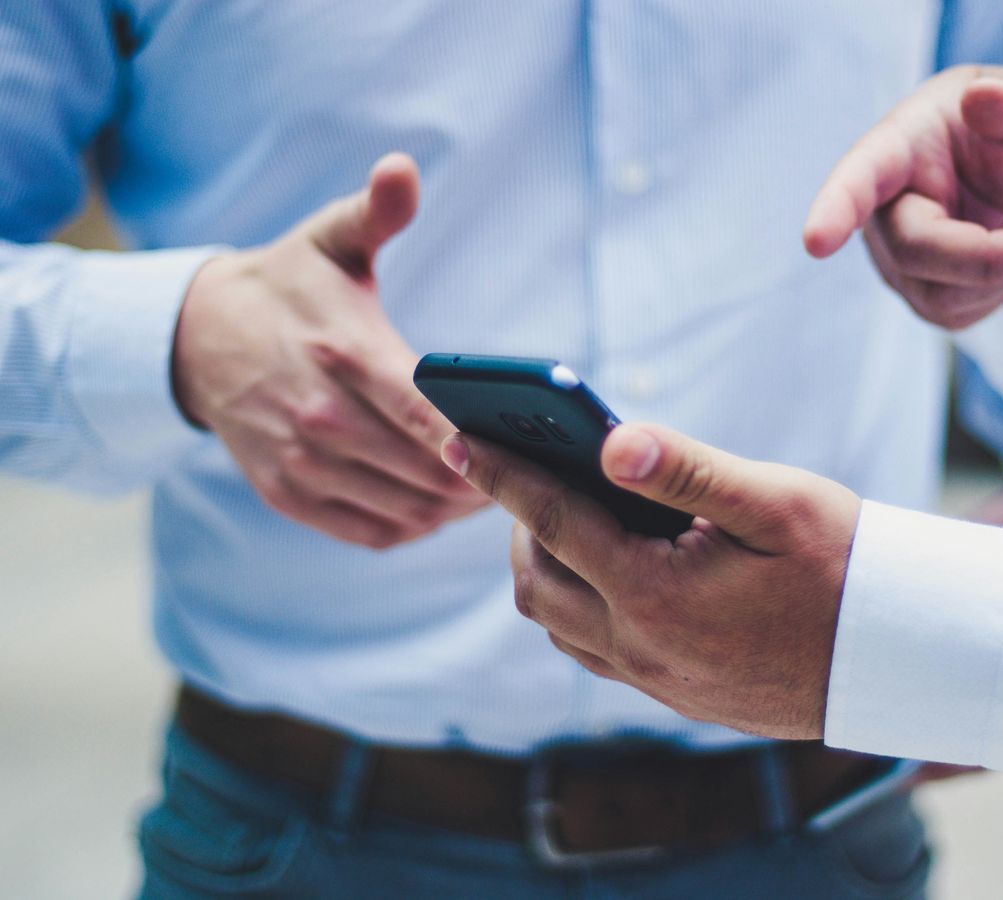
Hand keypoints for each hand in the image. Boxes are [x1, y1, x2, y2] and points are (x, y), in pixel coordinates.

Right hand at [172, 154, 486, 548]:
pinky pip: (371, 532)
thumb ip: (375, 211)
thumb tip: (402, 169)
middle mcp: (320, 416)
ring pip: (406, 509)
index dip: (479, 441)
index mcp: (344, 352)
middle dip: (485, 478)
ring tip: (495, 490)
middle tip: (528, 472)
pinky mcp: (288, 493)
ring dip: (456, 509)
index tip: (524, 448)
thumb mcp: (329, 239)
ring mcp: (301, 461)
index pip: (426, 413)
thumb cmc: (288, 287)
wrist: (198, 338)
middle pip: (426, 471)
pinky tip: (440, 508)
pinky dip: (415, 527)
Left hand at [441, 423, 860, 739]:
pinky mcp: (673, 695)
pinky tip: (605, 568)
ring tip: (562, 515)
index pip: (552, 521)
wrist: (897, 655)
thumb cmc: (844, 565)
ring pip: (558, 623)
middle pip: (538, 582)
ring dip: (544, 567)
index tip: (457, 438)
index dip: (501, 474)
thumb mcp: (773, 501)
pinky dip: (576, 603)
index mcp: (656, 594)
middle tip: (526, 472)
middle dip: (517, 523)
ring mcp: (654, 679)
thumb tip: (610, 440)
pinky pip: (592, 650)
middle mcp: (641, 647)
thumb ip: (686, 469)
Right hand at [805, 65, 1002, 329]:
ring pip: (937, 293)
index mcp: (897, 148)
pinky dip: (998, 290)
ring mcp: (893, 258)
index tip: (816, 242)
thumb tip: (985, 97)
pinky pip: (955, 314)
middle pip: (913, 250)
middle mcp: (881, 209)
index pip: (858, 179)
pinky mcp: (917, 294)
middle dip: (984, 257)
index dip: (835, 210)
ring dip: (1000, 273)